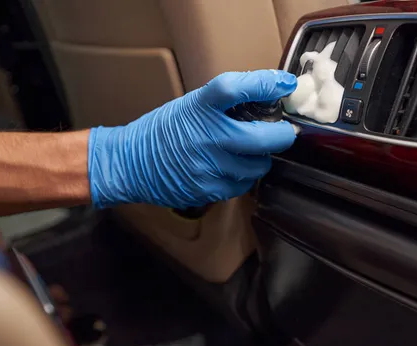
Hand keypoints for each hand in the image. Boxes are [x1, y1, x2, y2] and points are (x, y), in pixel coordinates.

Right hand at [88, 69, 297, 208]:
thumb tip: (268, 96)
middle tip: (282, 131)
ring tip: (248, 151)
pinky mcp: (209, 190)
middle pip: (264, 138)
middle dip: (282, 135)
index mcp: (199, 107)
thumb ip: (226, 103)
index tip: (285, 84)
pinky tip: (231, 168)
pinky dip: (244, 176)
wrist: (131, 163)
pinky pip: (243, 184)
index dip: (266, 84)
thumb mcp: (191, 105)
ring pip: (259, 166)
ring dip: (261, 158)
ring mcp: (209, 167)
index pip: (234, 88)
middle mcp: (206, 136)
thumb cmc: (163, 131)